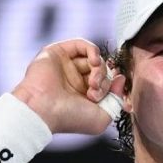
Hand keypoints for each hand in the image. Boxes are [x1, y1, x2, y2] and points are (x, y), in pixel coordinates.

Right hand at [11, 38, 125, 133]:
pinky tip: (94, 61)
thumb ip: (116, 100)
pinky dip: (93, 50)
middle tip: (95, 91)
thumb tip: (120, 78)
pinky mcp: (58, 52)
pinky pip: (82, 44)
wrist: (42, 110)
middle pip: (102, 70)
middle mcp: (76, 80)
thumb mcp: (101, 118)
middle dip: (104, 80)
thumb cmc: (69, 118)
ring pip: (94, 58)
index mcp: (84, 95)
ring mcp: (67, 66)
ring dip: (99, 68)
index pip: (107, 83)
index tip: (108, 95)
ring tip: (93, 82)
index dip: (112, 87)